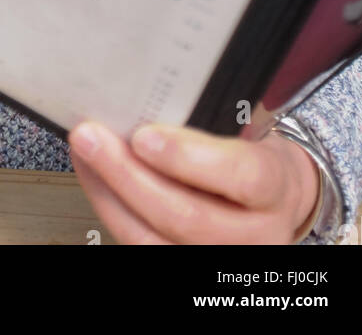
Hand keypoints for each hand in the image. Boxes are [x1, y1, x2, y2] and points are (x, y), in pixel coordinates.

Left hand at [68, 119, 320, 244]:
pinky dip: (111, 210)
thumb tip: (142, 96)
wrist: (276, 203)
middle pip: (187, 217)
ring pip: (153, 240)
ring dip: (109, 194)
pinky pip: (139, 245)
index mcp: (275, 188)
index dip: (188, 158)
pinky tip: (95, 179)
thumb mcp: (248, 133)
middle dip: (129, 175)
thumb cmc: (253, 159)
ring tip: (85, 155)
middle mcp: (255, 235)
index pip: (242, 176)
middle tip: (92, 137)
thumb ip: (207, 123)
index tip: (145, 135)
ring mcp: (219, 259)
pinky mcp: (185, 265)